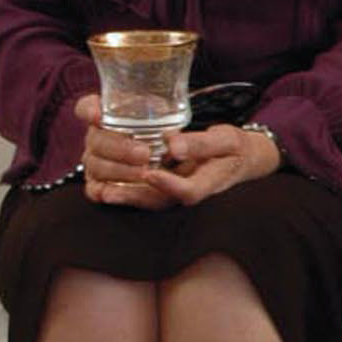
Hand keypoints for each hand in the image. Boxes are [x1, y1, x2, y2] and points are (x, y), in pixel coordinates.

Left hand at [79, 94, 279, 208]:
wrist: (239, 159)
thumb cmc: (233, 147)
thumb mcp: (225, 139)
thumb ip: (200, 143)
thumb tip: (172, 144)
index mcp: (210, 183)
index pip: (189, 192)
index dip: (169, 185)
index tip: (151, 172)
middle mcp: (191, 193)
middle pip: (162, 202)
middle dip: (135, 197)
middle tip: (110, 191)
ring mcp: (179, 194)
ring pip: (150, 201)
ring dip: (126, 198)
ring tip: (103, 192)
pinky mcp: (168, 189)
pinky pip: (146, 195)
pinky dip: (127, 192)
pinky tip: (106, 186)